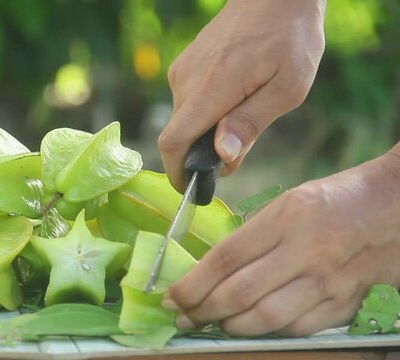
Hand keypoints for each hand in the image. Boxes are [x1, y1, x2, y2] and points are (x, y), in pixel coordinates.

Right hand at [159, 0, 325, 190]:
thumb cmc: (290, 38)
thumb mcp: (288, 87)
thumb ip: (251, 123)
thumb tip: (221, 156)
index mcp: (213, 87)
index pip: (174, 141)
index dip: (177, 173)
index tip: (192, 189)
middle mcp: (187, 79)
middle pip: (180, 135)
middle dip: (202, 154)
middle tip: (241, 149)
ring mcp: (182, 70)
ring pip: (184, 120)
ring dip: (207, 132)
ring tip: (244, 114)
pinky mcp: (183, 65)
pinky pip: (187, 103)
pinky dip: (205, 114)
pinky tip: (234, 99)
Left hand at [162, 147, 399, 335]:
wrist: (394, 208)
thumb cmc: (334, 201)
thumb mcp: (288, 203)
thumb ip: (254, 236)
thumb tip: (213, 269)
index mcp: (287, 217)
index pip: (226, 257)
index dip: (193, 282)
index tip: (171, 295)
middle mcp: (306, 251)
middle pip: (240, 293)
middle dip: (201, 311)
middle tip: (181, 317)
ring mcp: (328, 281)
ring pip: (266, 318)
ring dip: (229, 326)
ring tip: (210, 324)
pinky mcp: (344, 303)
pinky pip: (296, 328)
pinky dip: (266, 332)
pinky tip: (249, 328)